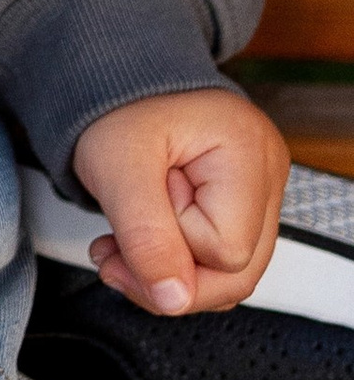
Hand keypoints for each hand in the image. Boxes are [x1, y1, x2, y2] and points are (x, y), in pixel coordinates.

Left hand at [72, 85, 287, 315]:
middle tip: (111, 256)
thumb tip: (173, 300)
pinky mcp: (242, 204)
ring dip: (168, 273)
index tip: (134, 202)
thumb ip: (146, 235)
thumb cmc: (117, 107)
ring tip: (119, 246)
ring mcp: (260, 191)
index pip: (226, 251)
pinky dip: (177, 262)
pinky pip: (219, 260)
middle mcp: (267, 173)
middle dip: (168, 276)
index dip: (171, 242)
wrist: (117, 79)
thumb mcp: (117, 167)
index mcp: (248, 152)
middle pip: (238, 274)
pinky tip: (142, 242)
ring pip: (229, 276)